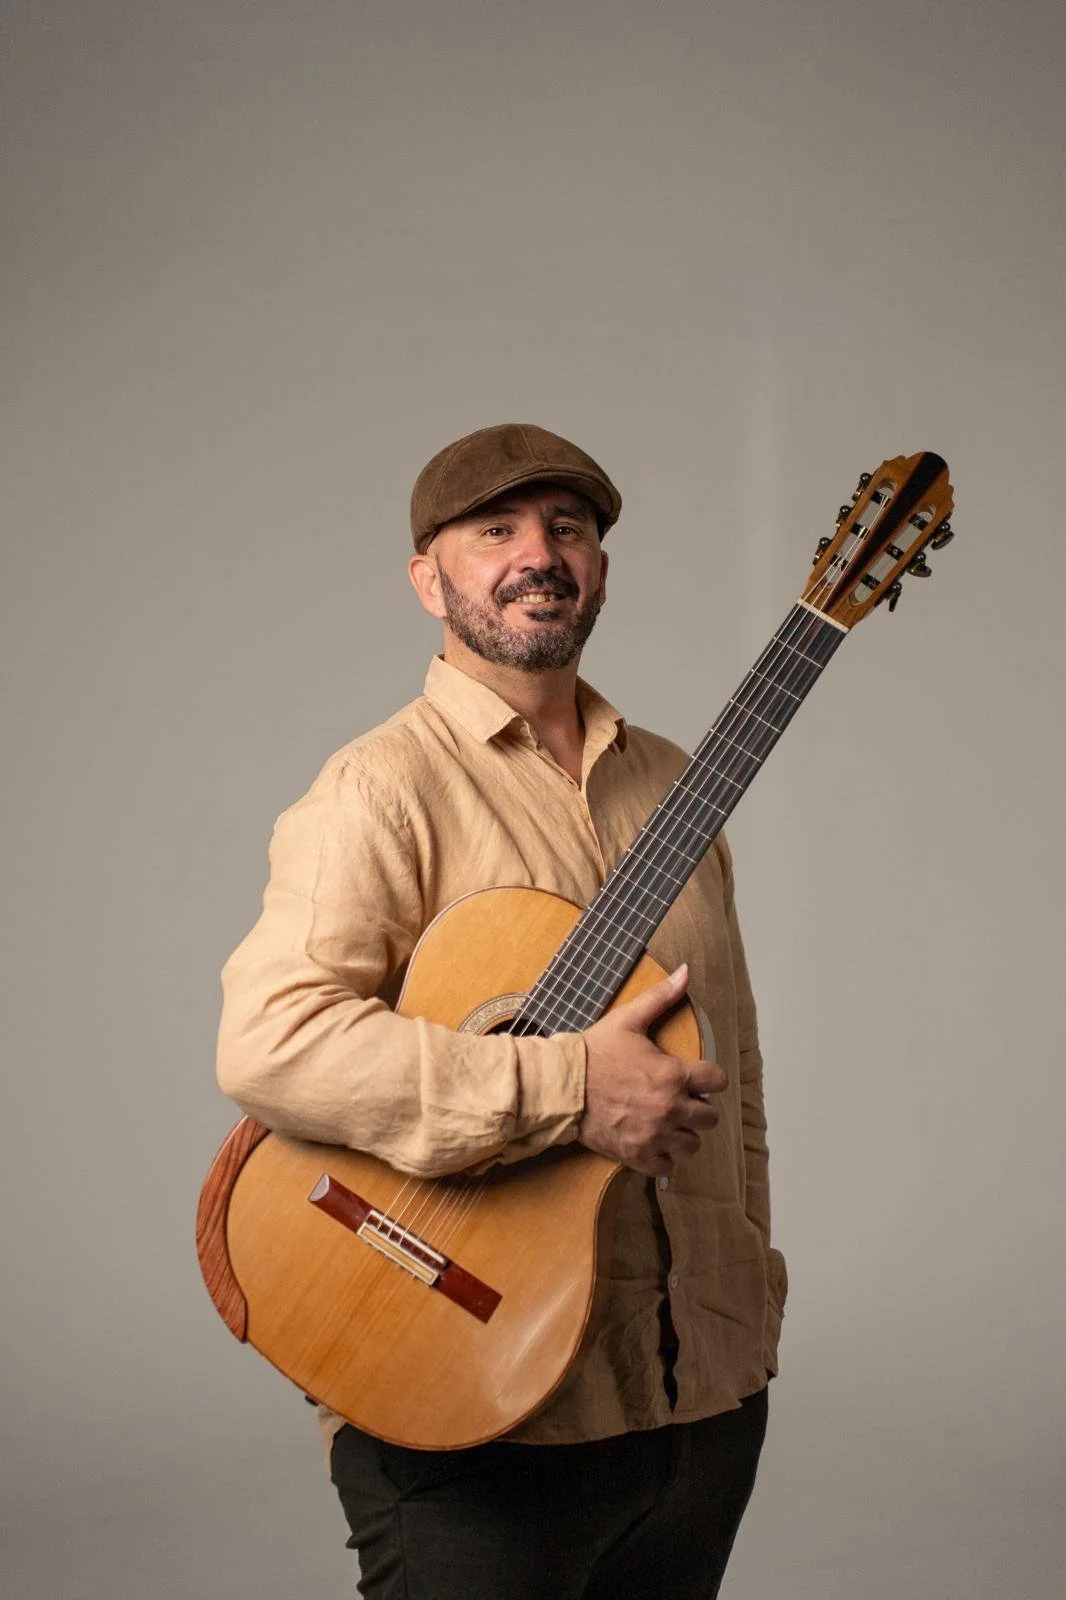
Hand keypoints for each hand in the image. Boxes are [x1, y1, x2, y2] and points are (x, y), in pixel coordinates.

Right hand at [578, 965, 726, 1176]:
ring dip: (684, 1133)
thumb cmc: (595, 1052)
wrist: (562, 1087)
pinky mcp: (638, 1155)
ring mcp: (655, 1135)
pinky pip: (667, 1166)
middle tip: (679, 1099)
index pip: (718, 1081)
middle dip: (698, 1107)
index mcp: (674, 1075)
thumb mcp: (629, 1019)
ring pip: (693, 1144)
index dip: (709, 1078)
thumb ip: (661, 997)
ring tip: (668, 1122)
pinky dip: (663, 1157)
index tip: (697, 1077)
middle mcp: (671, 1108)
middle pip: (710, 1117)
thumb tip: (685, 972)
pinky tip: (653, 1141)